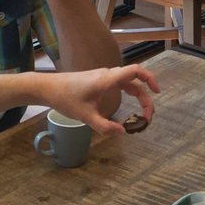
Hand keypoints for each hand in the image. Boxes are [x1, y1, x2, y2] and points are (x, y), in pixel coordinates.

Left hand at [41, 64, 160, 135]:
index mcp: (107, 79)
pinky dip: (128, 92)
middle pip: (134, 80)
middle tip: (147, 116)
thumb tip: (122, 133)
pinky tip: (127, 103)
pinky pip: (119, 83)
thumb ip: (104, 126)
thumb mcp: (85, 116)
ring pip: (127, 82)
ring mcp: (102, 76)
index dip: (150, 79)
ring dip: (137, 95)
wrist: (47, 87)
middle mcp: (107, 75)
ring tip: (141, 113)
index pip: (135, 72)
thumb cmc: (65, 99)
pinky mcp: (97, 80)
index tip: (157, 92)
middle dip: (145, 97)